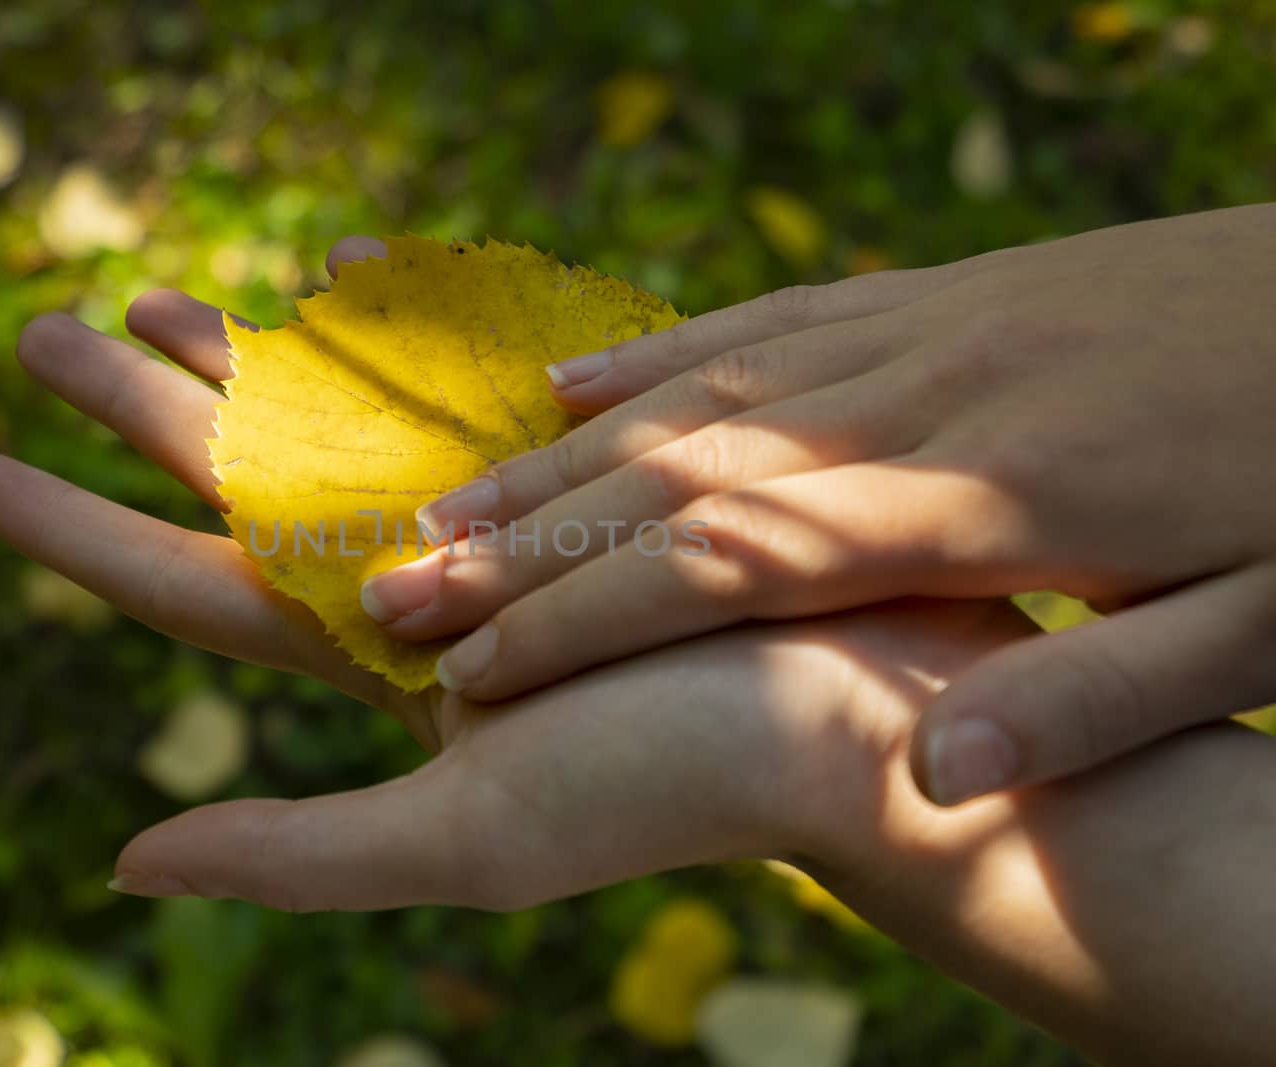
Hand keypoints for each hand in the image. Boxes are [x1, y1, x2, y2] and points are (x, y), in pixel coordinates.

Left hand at [0, 239, 1038, 907]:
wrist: (861, 711)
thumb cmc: (672, 782)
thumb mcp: (469, 837)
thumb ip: (298, 854)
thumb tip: (124, 864)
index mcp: (375, 666)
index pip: (194, 586)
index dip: (82, 532)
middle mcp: (417, 590)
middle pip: (244, 483)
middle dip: (144, 408)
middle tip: (46, 331)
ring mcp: (491, 521)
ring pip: (335, 422)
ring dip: (246, 361)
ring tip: (162, 300)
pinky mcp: (569, 470)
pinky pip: (450, 389)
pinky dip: (387, 337)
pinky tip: (342, 285)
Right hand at [356, 204, 1275, 804]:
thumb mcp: (1259, 620)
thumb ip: (1090, 697)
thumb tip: (926, 777)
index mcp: (986, 498)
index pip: (725, 564)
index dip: (578, 620)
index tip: (464, 672)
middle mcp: (920, 401)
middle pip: (673, 475)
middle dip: (517, 542)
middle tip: (387, 589)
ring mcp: (921, 332)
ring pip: (694, 395)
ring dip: (556, 457)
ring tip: (441, 505)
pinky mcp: (938, 295)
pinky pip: (762, 324)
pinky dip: (652, 356)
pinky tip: (573, 386)